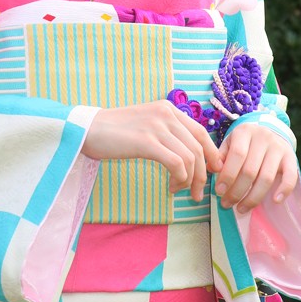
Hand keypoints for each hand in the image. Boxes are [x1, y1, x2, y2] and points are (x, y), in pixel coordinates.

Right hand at [83, 100, 223, 202]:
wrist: (87, 129)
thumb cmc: (114, 131)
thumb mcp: (146, 124)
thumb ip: (167, 132)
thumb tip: (189, 156)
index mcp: (168, 109)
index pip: (200, 132)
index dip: (211, 153)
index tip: (213, 171)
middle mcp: (166, 114)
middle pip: (198, 146)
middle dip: (203, 173)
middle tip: (199, 192)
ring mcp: (157, 127)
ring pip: (190, 157)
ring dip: (191, 180)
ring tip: (181, 192)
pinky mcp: (147, 142)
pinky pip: (177, 163)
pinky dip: (179, 179)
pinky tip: (171, 186)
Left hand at [215, 122, 297, 212]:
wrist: (270, 131)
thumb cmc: (245, 142)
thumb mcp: (230, 142)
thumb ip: (220, 155)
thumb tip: (212, 170)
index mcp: (245, 131)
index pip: (237, 155)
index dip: (228, 175)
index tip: (219, 192)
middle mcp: (263, 137)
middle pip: (250, 170)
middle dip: (237, 191)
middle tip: (226, 204)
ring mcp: (278, 147)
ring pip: (266, 177)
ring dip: (253, 197)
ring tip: (241, 208)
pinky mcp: (291, 157)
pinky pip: (291, 176)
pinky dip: (284, 190)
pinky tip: (275, 201)